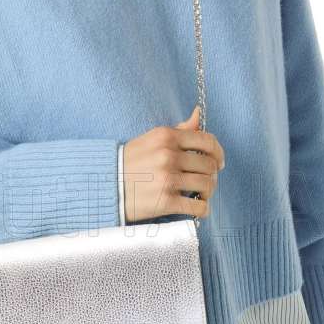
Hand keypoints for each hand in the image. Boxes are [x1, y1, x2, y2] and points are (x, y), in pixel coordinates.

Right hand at [122, 105, 224, 222]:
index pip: (207, 141)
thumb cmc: (129, 162)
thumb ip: (178, 130)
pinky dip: (203, 209)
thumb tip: (198, 114)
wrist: (104, 186)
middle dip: (212, 175)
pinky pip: (199, 207)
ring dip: (208, 192)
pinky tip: (197, 208)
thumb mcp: (151, 140)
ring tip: (200, 195)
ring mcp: (167, 179)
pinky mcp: (165, 201)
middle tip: (206, 181)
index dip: (218, 153)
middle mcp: (168, 155)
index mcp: (166, 137)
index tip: (219, 162)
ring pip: (207, 185)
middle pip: (209, 165)